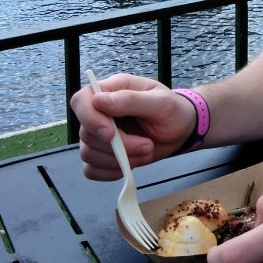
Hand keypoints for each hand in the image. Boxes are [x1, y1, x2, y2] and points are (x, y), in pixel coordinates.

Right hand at [70, 73, 195, 180]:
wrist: (181, 131)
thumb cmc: (173, 110)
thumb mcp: (161, 102)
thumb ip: (130, 100)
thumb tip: (98, 101)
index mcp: (112, 91)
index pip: (81, 100)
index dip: (89, 119)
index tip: (111, 135)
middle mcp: (101, 112)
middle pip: (86, 133)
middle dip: (119, 146)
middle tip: (147, 145)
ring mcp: (100, 135)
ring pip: (88, 153)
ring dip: (119, 160)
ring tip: (146, 152)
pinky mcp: (103, 154)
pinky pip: (92, 169)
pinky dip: (110, 172)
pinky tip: (130, 164)